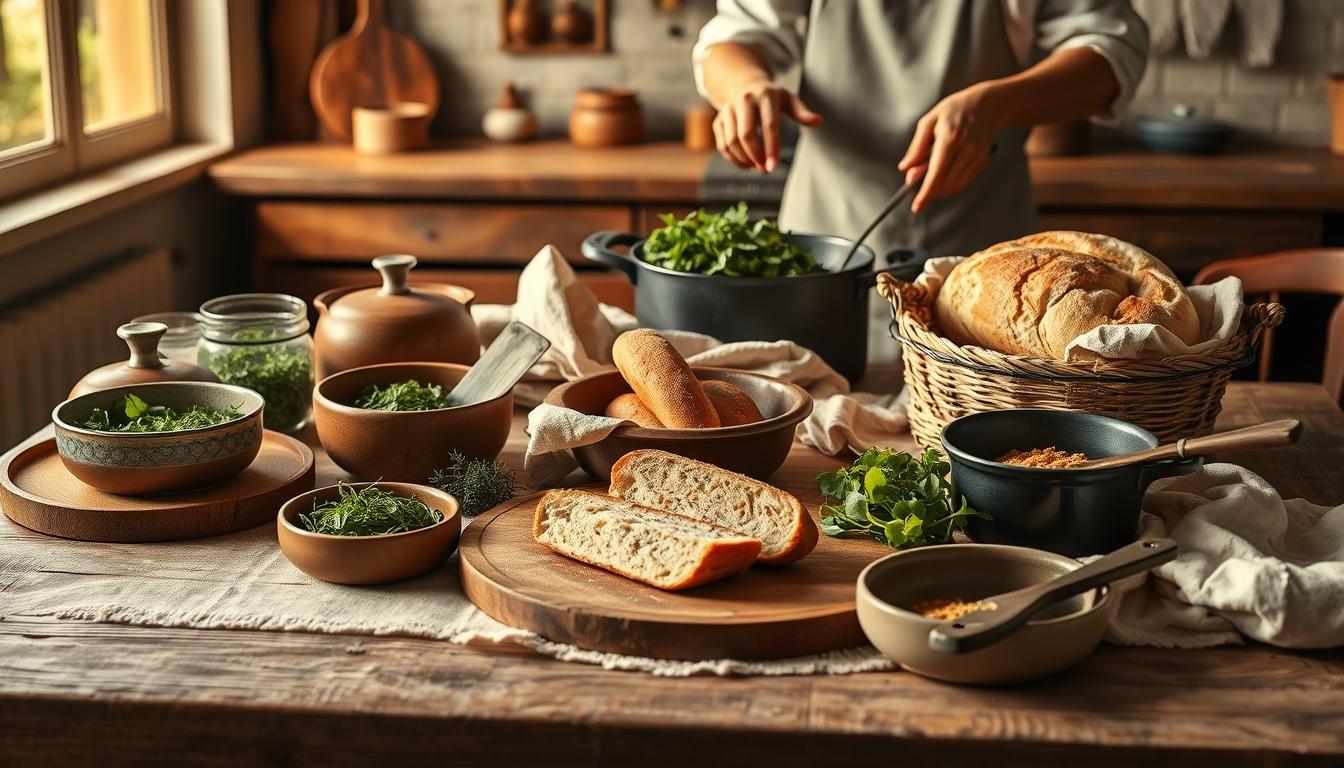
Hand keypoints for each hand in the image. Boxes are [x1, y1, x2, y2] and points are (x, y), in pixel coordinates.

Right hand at [714, 79, 822, 172]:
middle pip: (746, 135)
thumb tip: (818, 121)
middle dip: (756, 156)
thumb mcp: (789, 100)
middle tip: (766, 169)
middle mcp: (743, 100)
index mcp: (765, 95)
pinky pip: (722, 145)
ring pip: (731, 142)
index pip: (769, 125)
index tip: (774, 166)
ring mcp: (728, 110)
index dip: (771, 148)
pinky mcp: (718, 120)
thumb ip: (802, 112)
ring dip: (744, 160)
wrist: (744, 86)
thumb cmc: (771, 97)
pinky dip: (733, 159)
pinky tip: (746, 163)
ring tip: (757, 166)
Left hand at [898, 83, 1003, 212]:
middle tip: (915, 178)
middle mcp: (966, 150)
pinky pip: (963, 182)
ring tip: (929, 170)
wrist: (987, 105)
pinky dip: (950, 185)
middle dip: (929, 190)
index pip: (936, 174)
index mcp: (950, 139)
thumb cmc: (954, 110)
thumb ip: (916, 147)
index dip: (926, 193)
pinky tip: (942, 174)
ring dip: (939, 188)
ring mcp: (976, 157)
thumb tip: (905, 169)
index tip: (917, 207)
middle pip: (945, 184)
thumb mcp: (929, 121)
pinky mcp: (982, 161)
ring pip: (954, 186)